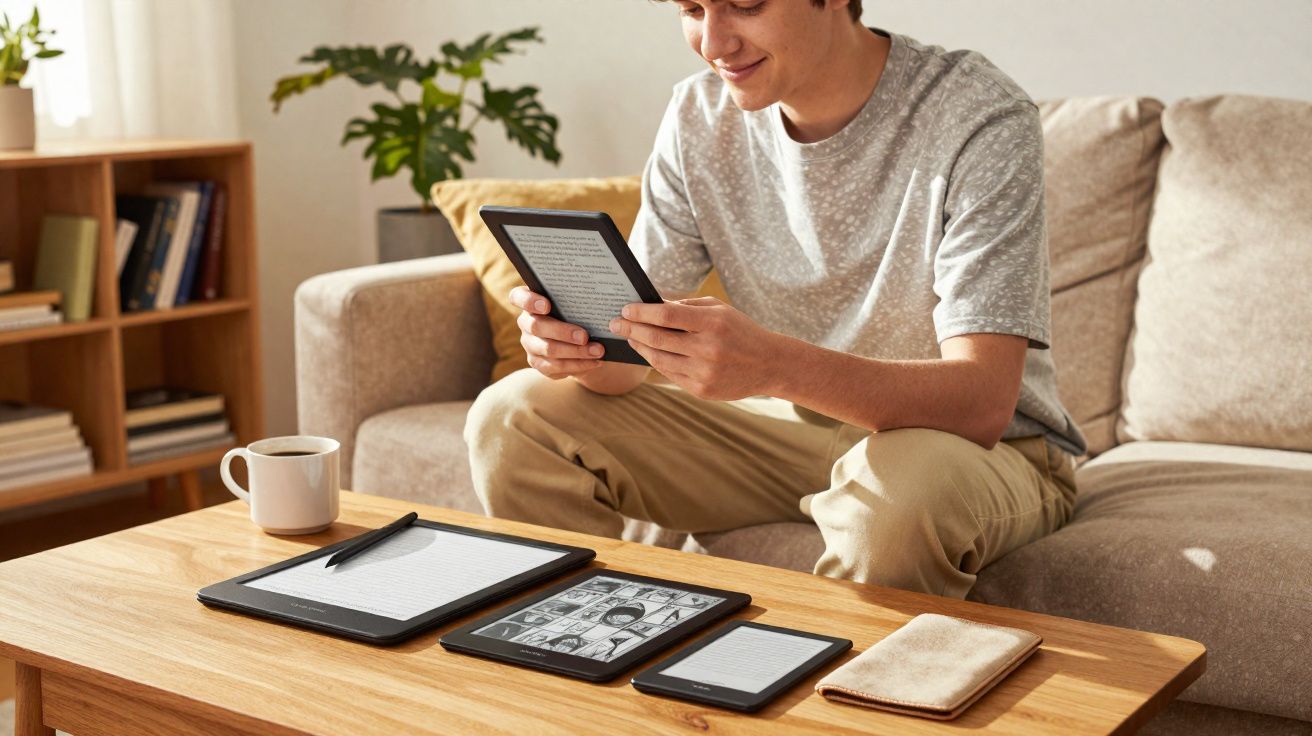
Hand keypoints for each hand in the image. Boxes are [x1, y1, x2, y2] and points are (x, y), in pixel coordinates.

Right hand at [510, 286, 605, 378]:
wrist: (580, 339)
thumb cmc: (578, 313)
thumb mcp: (577, 305)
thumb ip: (578, 301)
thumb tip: (599, 309)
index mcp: (530, 301)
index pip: (517, 297)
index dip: (528, 301)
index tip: (546, 305)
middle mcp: (526, 322)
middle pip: (536, 326)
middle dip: (562, 332)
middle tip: (584, 336)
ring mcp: (530, 344)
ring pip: (549, 349)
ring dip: (576, 351)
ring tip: (597, 351)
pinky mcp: (538, 362)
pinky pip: (556, 366)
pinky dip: (578, 364)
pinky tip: (594, 362)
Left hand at [609, 297, 782, 400]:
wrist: (769, 364)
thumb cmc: (740, 331)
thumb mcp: (718, 310)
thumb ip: (686, 306)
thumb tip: (651, 304)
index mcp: (712, 323)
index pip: (666, 315)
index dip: (641, 312)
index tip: (625, 309)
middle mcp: (707, 349)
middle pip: (657, 338)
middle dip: (631, 329)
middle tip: (616, 323)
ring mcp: (704, 372)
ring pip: (659, 359)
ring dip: (639, 347)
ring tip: (630, 338)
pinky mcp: (701, 390)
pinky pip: (670, 374)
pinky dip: (656, 361)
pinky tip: (648, 352)